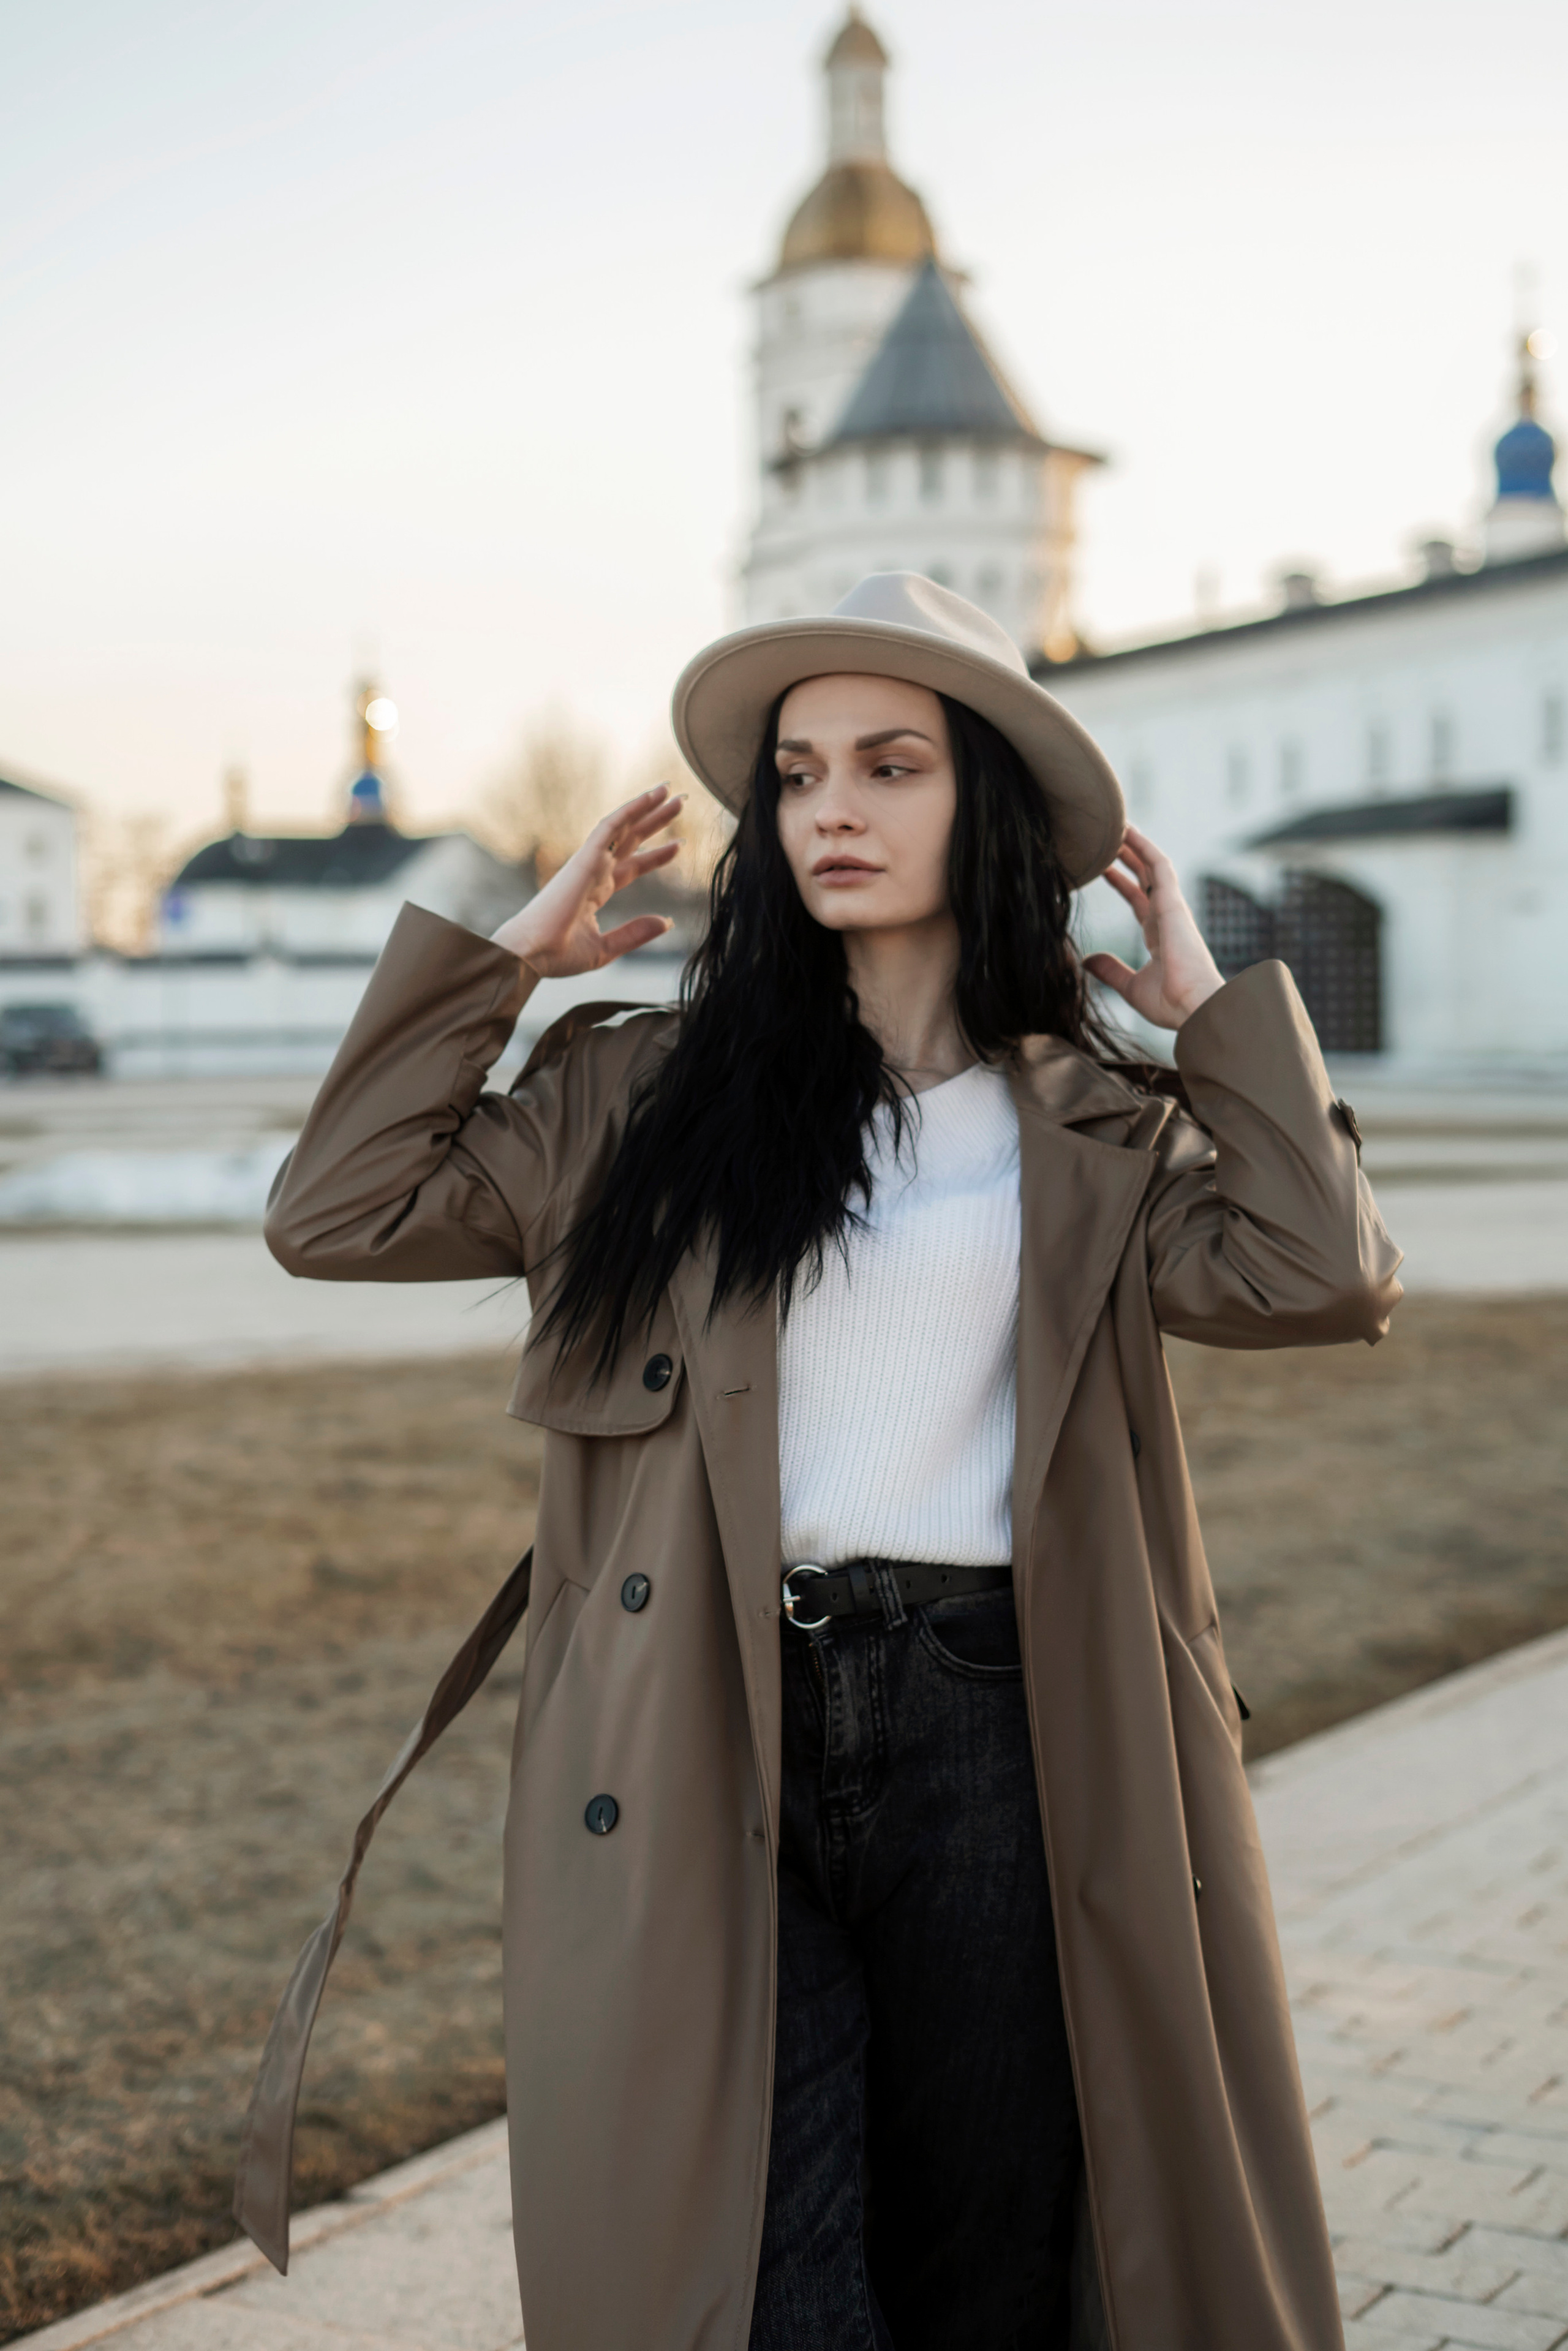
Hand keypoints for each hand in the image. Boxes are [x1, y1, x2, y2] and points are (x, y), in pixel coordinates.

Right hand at [491, 786, 684, 977]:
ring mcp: (588, 863)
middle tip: (679, 803)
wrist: (531, 955)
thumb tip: (667, 922)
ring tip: (669, 790)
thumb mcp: (607, 947)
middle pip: (630, 840)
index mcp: (595, 891)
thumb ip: (636, 933)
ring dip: (646, 808)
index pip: (631, 866)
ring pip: (622, 827)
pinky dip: (630, 811)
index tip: (679, 846)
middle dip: (654, 822)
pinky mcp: (584, 859)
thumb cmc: (557, 955)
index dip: (655, 856)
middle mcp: (593, 872)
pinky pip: (609, 828)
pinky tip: (649, 798)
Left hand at [1084, 826, 1224, 1030]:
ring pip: (1152, 866)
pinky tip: (1130, 831)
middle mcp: (1167, 918)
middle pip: (1145, 878)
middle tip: (1106, 839)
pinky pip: (1160, 866)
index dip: (1121, 883)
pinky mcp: (1174, 904)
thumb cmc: (1171, 1004)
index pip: (1138, 901)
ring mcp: (1172, 909)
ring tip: (1116, 824)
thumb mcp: (1131, 986)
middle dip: (1127, 857)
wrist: (1195, 1008)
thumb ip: (1111, 971)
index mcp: (1159, 937)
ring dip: (1135, 845)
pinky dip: (1145, 847)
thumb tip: (1086, 961)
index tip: (1103, 869)